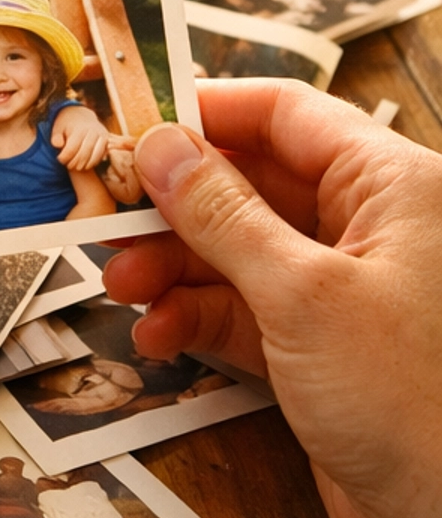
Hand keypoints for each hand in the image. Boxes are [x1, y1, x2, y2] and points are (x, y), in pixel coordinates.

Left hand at [52, 102, 115, 171]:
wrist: (81, 115)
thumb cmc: (67, 124)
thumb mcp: (58, 127)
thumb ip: (56, 136)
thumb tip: (57, 145)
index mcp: (79, 128)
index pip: (71, 148)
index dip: (64, 157)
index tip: (59, 160)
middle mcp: (93, 131)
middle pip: (84, 153)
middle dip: (75, 163)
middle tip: (68, 166)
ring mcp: (101, 135)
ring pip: (95, 156)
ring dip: (85, 165)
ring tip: (77, 167)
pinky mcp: (107, 140)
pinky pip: (101, 154)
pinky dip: (94, 162)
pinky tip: (85, 164)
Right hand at [106, 80, 441, 517]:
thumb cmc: (414, 402)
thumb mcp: (302, 294)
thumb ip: (222, 216)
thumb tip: (161, 148)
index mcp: (392, 187)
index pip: (286, 116)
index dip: (206, 114)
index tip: (133, 124)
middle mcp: (372, 229)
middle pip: (252, 184)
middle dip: (175, 204)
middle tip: (106, 216)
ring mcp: (346, 292)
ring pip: (240, 251)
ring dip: (174, 267)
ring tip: (120, 286)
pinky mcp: (323, 350)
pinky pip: (245, 312)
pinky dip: (197, 319)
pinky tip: (159, 336)